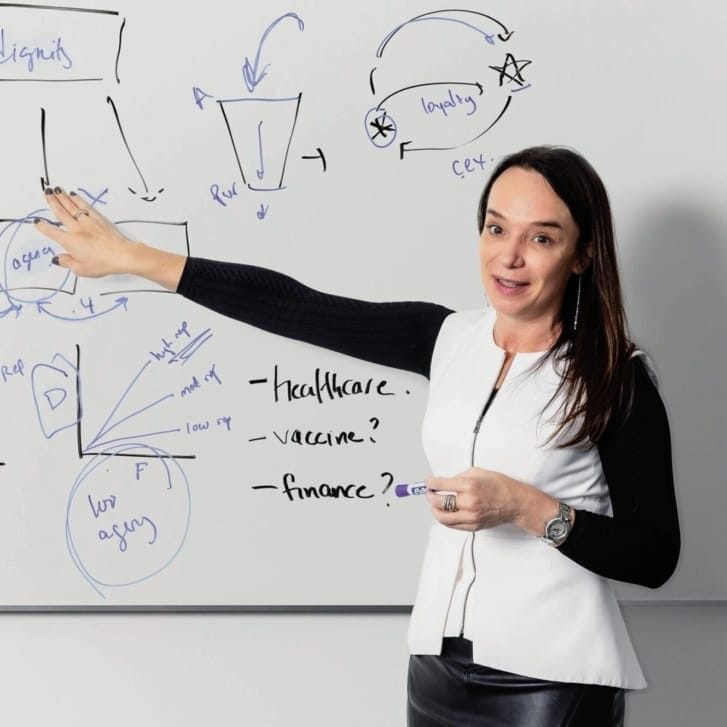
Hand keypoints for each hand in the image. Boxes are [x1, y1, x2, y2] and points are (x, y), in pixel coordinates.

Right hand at [34, 187, 185, 289]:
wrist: (123, 255)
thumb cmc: (103, 263)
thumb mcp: (81, 269)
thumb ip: (67, 263)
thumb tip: (59, 258)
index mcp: (70, 241)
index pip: (51, 232)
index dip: (43, 227)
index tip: (37, 222)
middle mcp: (77, 229)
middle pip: (61, 212)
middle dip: (52, 202)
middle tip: (46, 193)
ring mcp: (88, 222)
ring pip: (72, 206)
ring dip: (63, 197)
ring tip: (56, 189)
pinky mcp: (99, 219)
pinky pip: (86, 206)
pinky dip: (79, 200)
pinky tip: (74, 195)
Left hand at [425, 467, 523, 531]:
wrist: (515, 503)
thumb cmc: (500, 486)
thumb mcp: (478, 472)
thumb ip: (459, 476)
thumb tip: (445, 482)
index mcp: (469, 486)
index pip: (440, 485)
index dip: (430, 483)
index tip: (428, 482)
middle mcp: (468, 502)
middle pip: (437, 502)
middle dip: (429, 496)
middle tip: (429, 492)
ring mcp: (470, 516)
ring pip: (441, 517)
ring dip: (434, 510)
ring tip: (435, 504)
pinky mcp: (472, 526)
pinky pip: (451, 525)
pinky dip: (445, 518)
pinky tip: (445, 512)